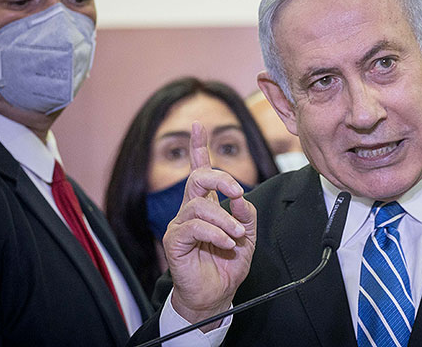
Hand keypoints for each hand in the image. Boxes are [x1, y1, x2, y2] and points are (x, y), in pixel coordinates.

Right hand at [163, 121, 256, 330]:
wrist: (216, 295)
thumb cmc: (227, 265)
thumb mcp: (247, 238)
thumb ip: (246, 216)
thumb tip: (241, 199)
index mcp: (206, 204)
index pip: (200, 170)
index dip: (198, 147)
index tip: (199, 126)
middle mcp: (191, 209)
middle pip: (197, 177)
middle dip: (219, 177)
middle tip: (237, 192)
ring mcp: (181, 224)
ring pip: (199, 204)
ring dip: (224, 219)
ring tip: (236, 236)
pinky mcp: (174, 240)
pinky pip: (193, 226)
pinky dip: (215, 233)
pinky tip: (226, 244)